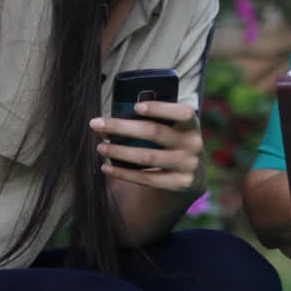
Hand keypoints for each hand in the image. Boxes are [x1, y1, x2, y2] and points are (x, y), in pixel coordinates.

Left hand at [90, 101, 205, 193]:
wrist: (193, 177)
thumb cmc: (173, 144)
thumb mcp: (174, 130)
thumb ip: (153, 122)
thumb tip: (110, 123)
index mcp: (192, 125)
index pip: (182, 112)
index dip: (160, 108)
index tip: (136, 106)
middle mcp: (193, 144)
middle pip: (154, 132)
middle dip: (122, 127)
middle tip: (96, 124)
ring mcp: (187, 166)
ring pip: (147, 157)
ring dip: (119, 151)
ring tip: (100, 147)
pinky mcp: (179, 184)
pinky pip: (146, 178)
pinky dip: (123, 173)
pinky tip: (106, 167)